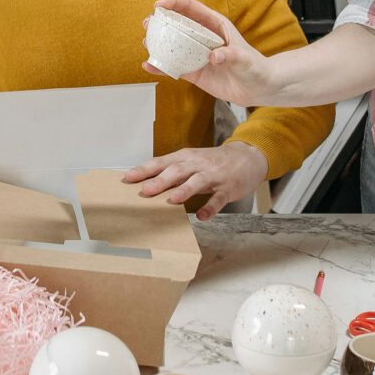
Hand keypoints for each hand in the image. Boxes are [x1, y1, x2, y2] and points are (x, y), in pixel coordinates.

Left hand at [122, 140, 268, 219]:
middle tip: (145, 190)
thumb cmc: (213, 161)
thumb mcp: (191, 161)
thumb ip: (171, 172)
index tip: (128, 178)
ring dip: (185, 190)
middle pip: (177, 171)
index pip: (161, 162)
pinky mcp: (227, 188)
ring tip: (172, 200)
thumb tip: (146, 183)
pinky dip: (210, 208)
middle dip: (160, 180)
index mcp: (185, 157)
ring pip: (197, 182)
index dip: (144, 170)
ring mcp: (213, 176)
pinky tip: (202, 216)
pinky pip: (218, 199)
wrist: (247, 157)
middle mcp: (197, 164)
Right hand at [148, 0, 285, 105]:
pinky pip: (174, 67)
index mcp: (215, 26)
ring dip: (157, 42)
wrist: (259, 88)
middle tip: (147, 24)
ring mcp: (197, 55)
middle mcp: (203, 38)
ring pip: (173, 45)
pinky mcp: (194, 72)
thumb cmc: (256, 67)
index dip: (174, 3)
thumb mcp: (245, 59)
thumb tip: (214, 56)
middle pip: (177, 24)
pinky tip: (149, 65)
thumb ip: (231, 55)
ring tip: (146, 43)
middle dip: (160, 21)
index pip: (191, 8)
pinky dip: (161, 66)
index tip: (159, 5)